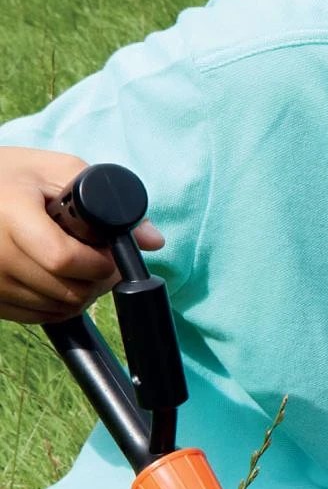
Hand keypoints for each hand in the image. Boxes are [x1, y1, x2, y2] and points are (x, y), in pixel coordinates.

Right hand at [0, 147, 160, 323]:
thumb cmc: (12, 177)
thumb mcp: (55, 171)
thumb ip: (106, 202)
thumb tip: (153, 241)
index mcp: (11, 215)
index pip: (63, 259)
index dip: (98, 263)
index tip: (108, 253)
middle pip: (67, 291)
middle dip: (99, 280)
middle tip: (102, 260)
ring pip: (58, 308)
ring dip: (82, 293)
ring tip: (80, 265)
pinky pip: (39, 317)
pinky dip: (60, 304)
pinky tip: (59, 277)